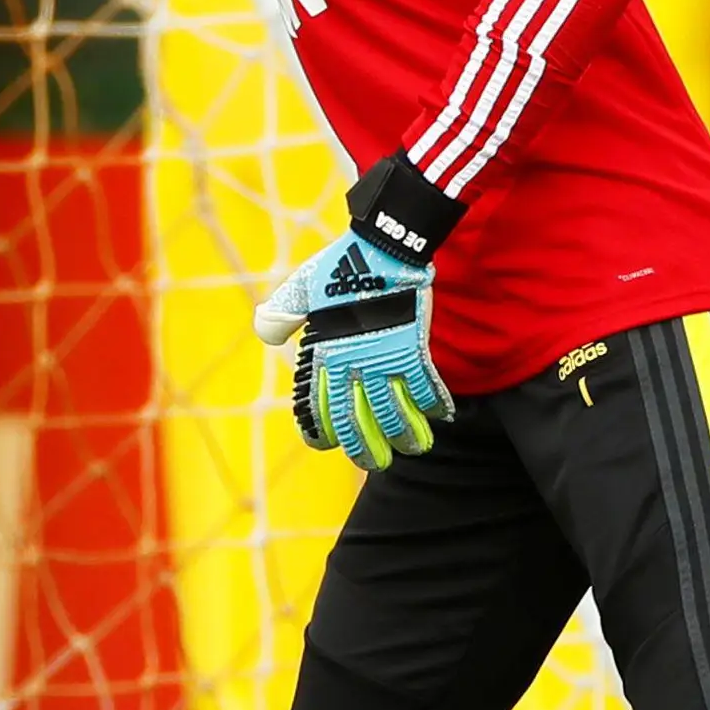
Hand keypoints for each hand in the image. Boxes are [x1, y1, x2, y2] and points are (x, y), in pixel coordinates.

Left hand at [257, 230, 451, 469]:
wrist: (383, 247)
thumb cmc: (340, 265)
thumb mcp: (300, 288)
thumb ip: (282, 314)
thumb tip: (267, 335)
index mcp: (324, 355)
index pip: (319, 408)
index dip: (322, 433)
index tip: (328, 445)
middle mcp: (352, 364)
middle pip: (357, 422)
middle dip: (367, 448)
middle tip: (376, 462)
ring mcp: (384, 359)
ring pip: (394, 413)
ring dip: (406, 436)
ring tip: (415, 448)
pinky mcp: (412, 349)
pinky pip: (425, 387)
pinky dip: (435, 405)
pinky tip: (442, 417)